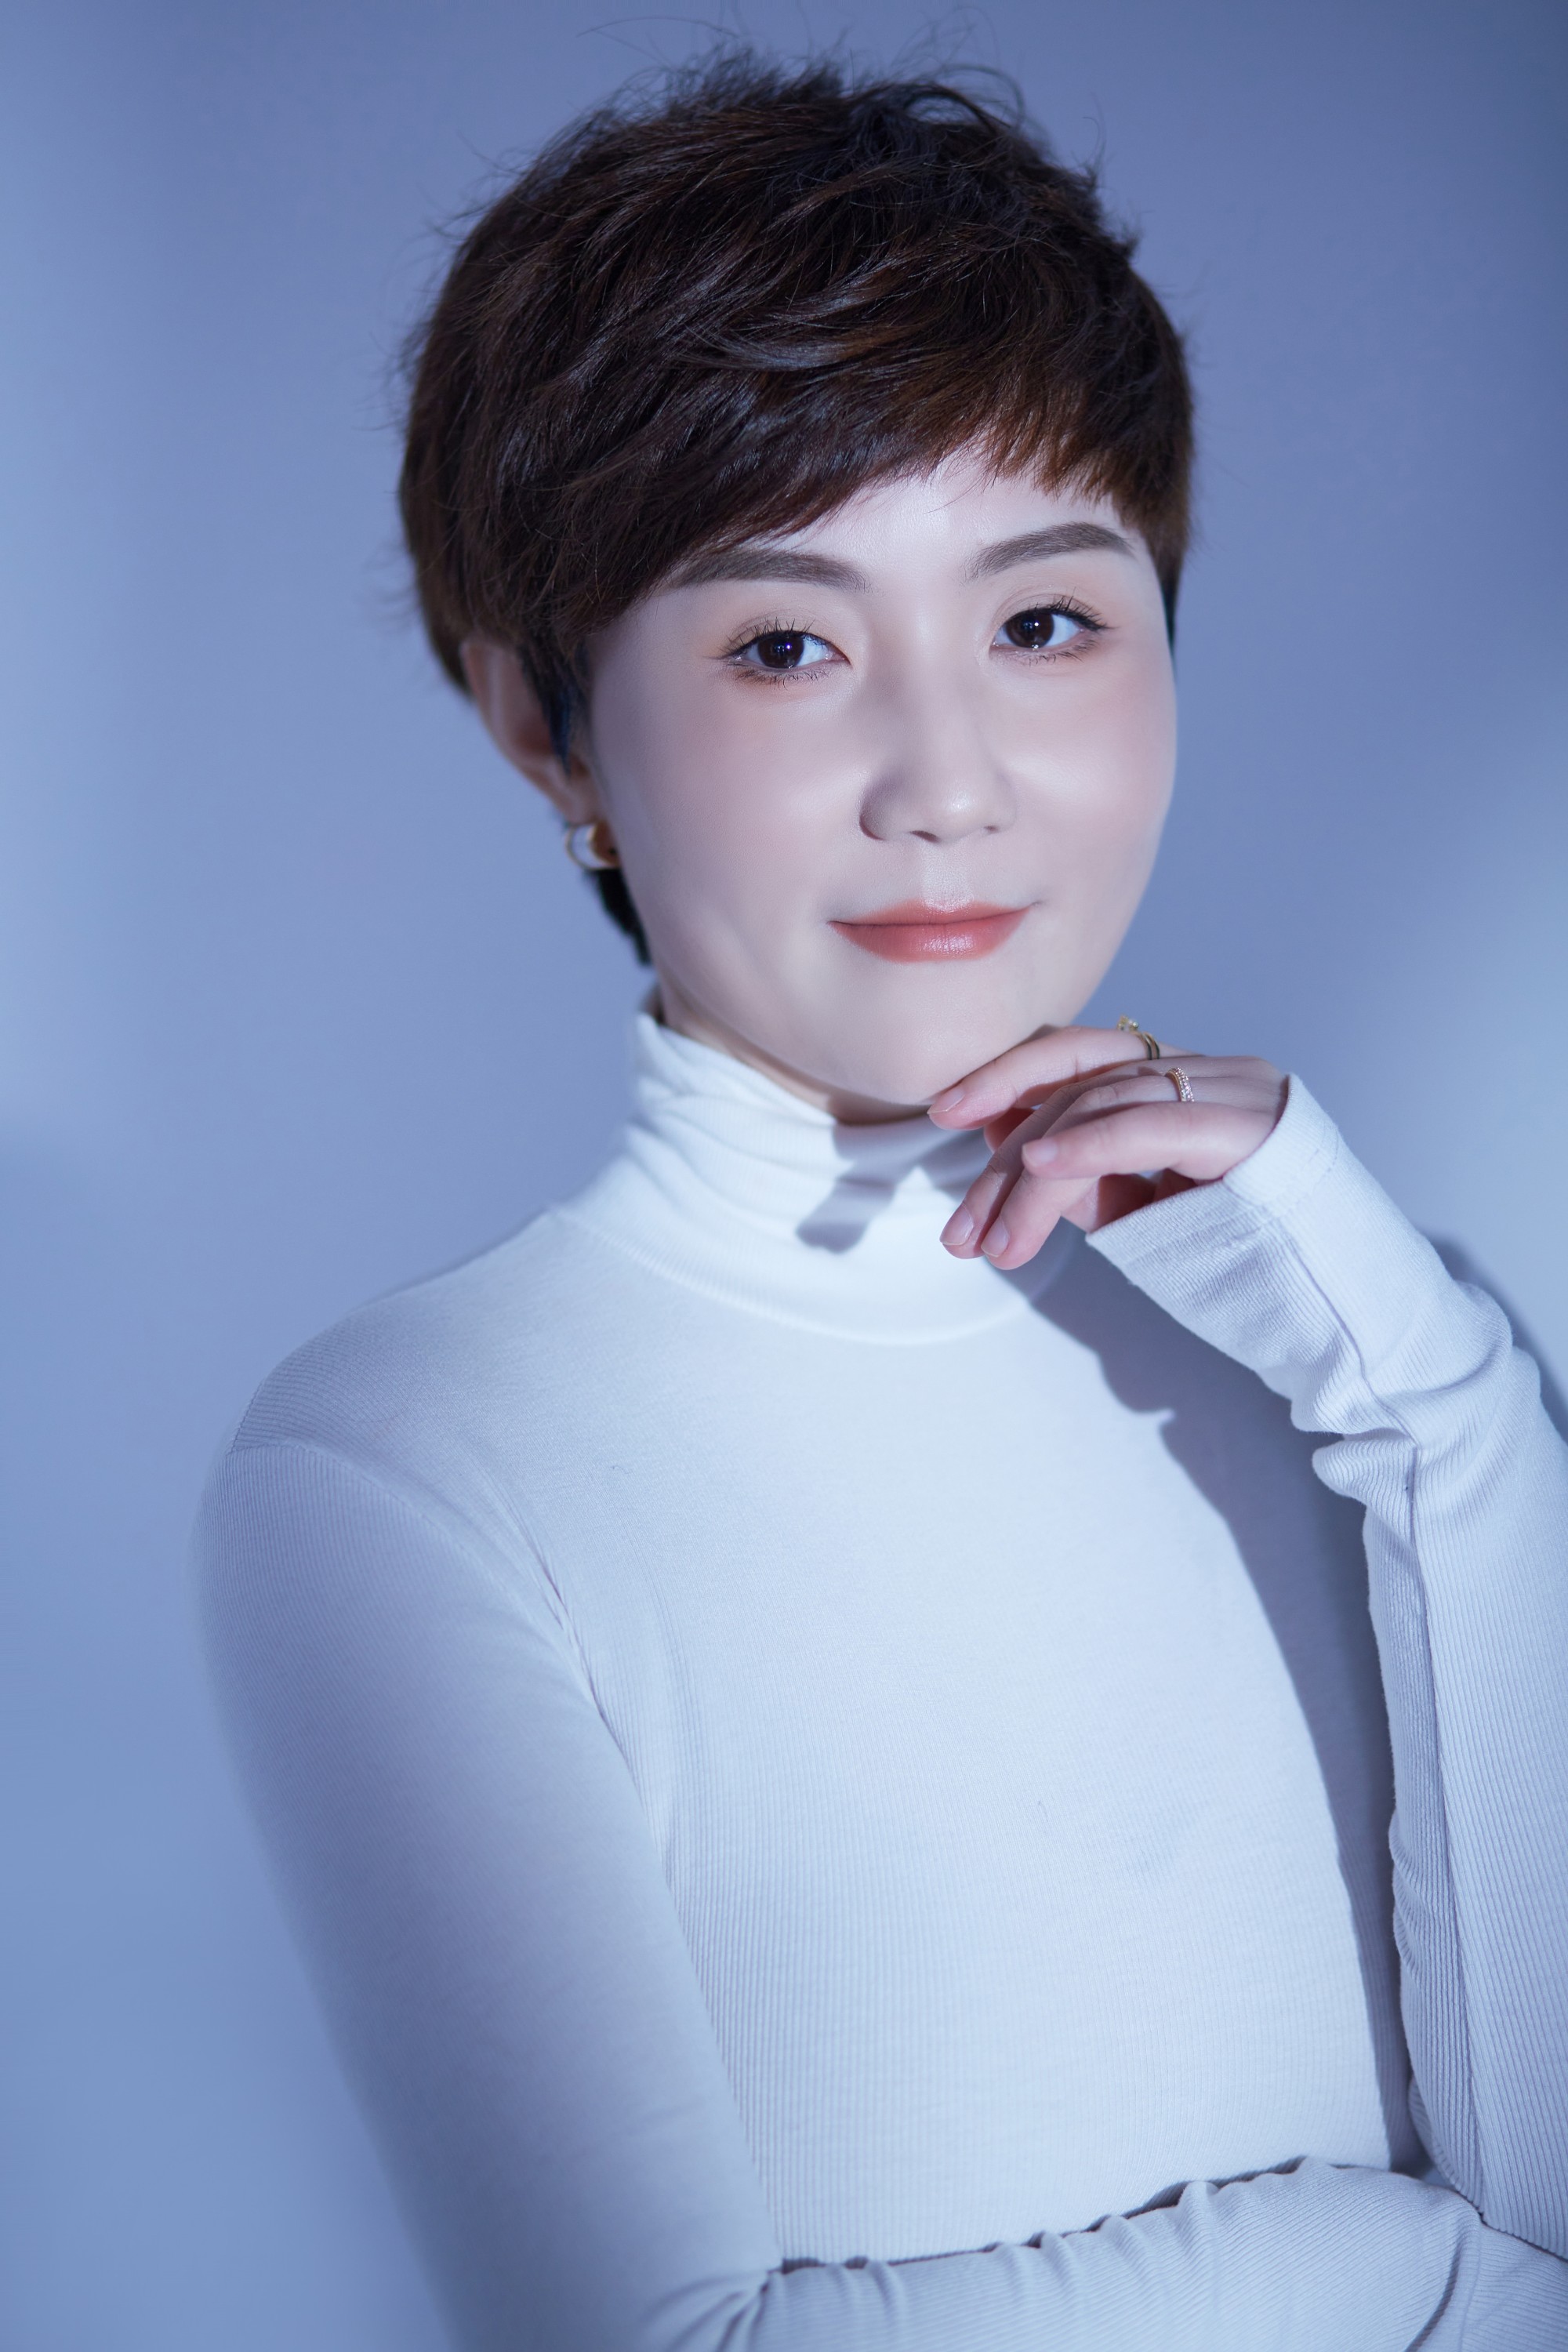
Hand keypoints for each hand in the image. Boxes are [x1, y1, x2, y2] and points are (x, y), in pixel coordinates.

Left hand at [927, 1026, 1287, 1269]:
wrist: (1354, 1326)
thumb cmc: (1254, 1277)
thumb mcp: (1145, 1218)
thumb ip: (1087, 1179)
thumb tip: (1007, 1149)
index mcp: (1193, 1081)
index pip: (1082, 1056)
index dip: (1007, 1078)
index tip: (944, 1119)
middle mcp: (1217, 1071)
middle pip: (1080, 1073)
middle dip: (1002, 1141)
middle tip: (957, 1228)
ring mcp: (1240, 1092)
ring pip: (1102, 1105)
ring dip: (1030, 1180)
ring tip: (991, 1246)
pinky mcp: (1255, 1129)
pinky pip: (1151, 1122)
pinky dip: (1087, 1145)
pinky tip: (1036, 1172)